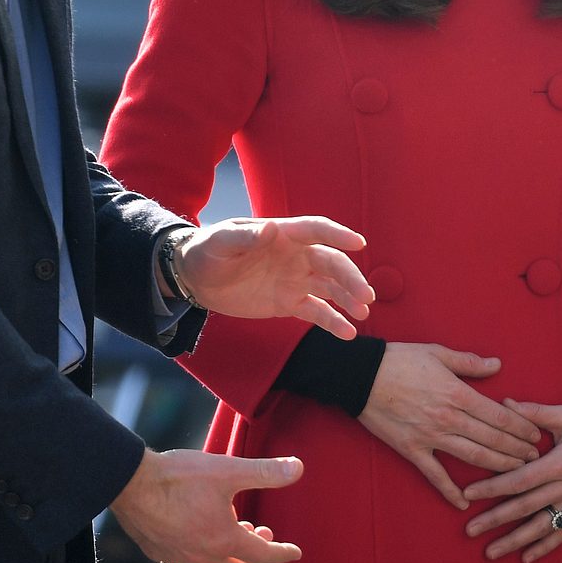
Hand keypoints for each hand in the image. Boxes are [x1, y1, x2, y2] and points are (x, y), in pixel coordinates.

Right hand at [110, 448, 304, 562]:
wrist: (131, 483)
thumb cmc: (180, 476)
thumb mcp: (227, 470)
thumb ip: (264, 472)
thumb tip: (298, 468)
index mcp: (225, 540)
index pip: (263, 554)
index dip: (282, 552)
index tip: (294, 552)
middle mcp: (204, 556)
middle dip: (257, 556)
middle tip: (264, 536)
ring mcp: (180, 557)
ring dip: (230, 552)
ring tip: (234, 529)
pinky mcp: (160, 551)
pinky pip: (188, 560)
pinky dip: (203, 550)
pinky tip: (199, 533)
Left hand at [174, 216, 373, 340]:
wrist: (196, 278)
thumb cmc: (208, 250)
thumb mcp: (221, 241)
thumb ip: (244, 236)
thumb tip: (272, 230)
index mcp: (282, 235)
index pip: (316, 230)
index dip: (338, 234)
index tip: (359, 243)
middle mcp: (295, 256)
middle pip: (331, 262)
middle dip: (350, 277)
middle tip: (365, 295)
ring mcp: (294, 280)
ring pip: (330, 287)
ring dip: (348, 298)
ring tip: (362, 313)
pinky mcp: (289, 303)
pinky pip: (317, 312)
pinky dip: (334, 321)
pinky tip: (348, 333)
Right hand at [358, 344, 541, 508]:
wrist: (360, 375)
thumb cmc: (399, 359)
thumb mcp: (436, 352)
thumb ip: (469, 362)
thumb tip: (497, 365)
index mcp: (457, 393)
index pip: (499, 417)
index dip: (521, 429)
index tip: (536, 436)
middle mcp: (449, 418)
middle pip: (493, 440)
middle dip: (518, 451)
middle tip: (534, 459)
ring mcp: (432, 437)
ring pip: (474, 458)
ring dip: (498, 467)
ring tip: (516, 473)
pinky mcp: (413, 449)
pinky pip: (435, 475)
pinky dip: (450, 491)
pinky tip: (463, 503)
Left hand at [463, 399, 561, 562]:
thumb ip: (534, 412)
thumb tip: (504, 404)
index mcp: (561, 462)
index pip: (519, 479)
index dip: (492, 488)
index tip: (468, 495)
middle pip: (525, 507)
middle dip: (495, 519)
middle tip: (470, 529)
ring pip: (542, 526)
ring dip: (515, 540)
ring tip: (491, 551)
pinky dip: (545, 547)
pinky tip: (526, 558)